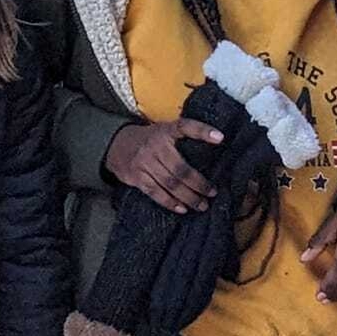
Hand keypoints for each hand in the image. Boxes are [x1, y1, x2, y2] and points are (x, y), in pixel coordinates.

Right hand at [104, 120, 222, 213]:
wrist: (116, 144)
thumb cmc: (149, 140)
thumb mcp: (163, 131)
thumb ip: (182, 138)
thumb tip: (215, 148)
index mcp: (165, 130)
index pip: (185, 127)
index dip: (203, 131)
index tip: (220, 138)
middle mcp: (155, 145)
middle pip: (180, 168)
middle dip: (199, 184)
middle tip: (212, 193)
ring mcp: (144, 162)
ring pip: (170, 183)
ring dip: (188, 197)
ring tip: (201, 205)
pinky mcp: (136, 176)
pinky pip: (155, 192)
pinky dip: (170, 202)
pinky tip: (182, 208)